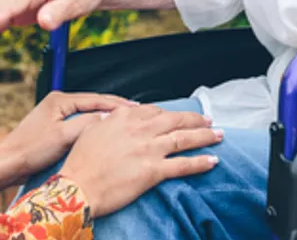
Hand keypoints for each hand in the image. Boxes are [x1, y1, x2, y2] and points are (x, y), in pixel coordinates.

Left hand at [0, 91, 132, 199]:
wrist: (10, 163)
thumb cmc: (32, 150)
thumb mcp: (62, 136)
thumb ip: (86, 124)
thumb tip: (107, 117)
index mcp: (59, 99)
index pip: (95, 98)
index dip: (116, 104)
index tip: (135, 107)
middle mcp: (58, 102)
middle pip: (92, 103)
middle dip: (114, 108)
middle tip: (137, 112)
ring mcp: (56, 114)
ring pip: (87, 113)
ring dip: (105, 116)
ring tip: (126, 120)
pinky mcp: (54, 126)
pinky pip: (80, 122)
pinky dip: (94, 125)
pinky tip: (105, 131)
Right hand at [60, 104, 221, 217]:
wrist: (78, 185)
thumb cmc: (81, 161)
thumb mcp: (91, 129)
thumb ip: (109, 120)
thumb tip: (115, 116)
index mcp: (124, 116)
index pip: (154, 110)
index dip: (169, 113)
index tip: (176, 116)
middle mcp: (139, 129)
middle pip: (174, 119)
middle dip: (194, 119)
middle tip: (207, 119)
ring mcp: (148, 149)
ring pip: (183, 138)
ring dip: (204, 135)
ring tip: (218, 134)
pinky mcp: (153, 171)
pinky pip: (182, 165)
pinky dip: (200, 162)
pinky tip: (212, 160)